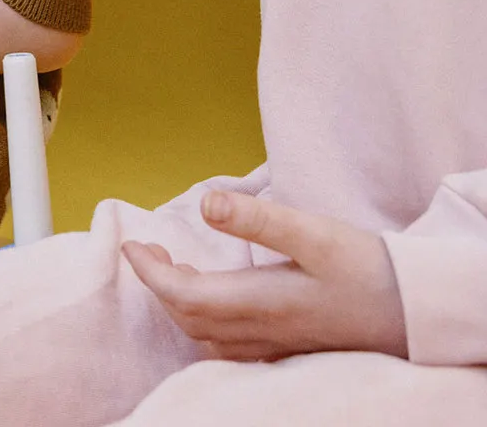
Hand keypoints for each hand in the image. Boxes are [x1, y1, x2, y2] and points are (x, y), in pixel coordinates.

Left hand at [123, 191, 407, 360]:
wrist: (418, 312)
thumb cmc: (368, 268)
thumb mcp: (313, 232)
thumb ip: (256, 218)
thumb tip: (205, 203)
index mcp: (260, 302)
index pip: (184, 295)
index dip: (149, 272)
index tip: (130, 245)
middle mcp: (263, 330)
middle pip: (190, 318)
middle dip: (159, 286)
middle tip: (145, 249)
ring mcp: (278, 343)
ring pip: (208, 335)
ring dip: (181, 303)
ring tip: (172, 266)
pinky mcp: (292, 344)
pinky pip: (232, 344)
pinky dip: (208, 320)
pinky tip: (214, 298)